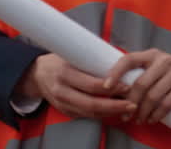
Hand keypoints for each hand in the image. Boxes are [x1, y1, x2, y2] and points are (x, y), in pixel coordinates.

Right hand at [16, 54, 134, 119]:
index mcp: (65, 73)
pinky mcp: (64, 111)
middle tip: (132, 104)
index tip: (127, 86)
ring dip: (111, 113)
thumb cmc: (61, 60)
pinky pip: (85, 116)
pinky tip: (115, 111)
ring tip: (128, 109)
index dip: (111, 87)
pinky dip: (101, 115)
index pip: (91, 85)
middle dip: (114, 106)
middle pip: (91, 103)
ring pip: (89, 113)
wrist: (38, 74)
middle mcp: (61, 90)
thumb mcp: (73, 54)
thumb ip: (92, 60)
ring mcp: (62, 103)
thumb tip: (120, 62)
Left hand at [103, 49, 170, 123]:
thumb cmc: (170, 74)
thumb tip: (114, 92)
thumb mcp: (155, 67)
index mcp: (152, 55)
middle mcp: (164, 60)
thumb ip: (139, 74)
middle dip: (130, 102)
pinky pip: (167, 103)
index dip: (115, 72)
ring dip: (143, 112)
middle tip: (125, 116)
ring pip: (153, 96)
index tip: (105, 87)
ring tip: (139, 120)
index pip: (129, 59)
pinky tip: (152, 119)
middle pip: (141, 83)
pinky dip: (157, 114)